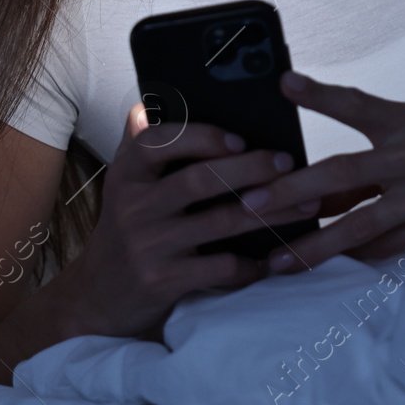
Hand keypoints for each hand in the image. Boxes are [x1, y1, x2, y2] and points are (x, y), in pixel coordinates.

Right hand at [56, 101, 322, 340]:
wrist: (98, 299)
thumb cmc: (128, 231)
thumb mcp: (125, 187)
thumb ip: (139, 147)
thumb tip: (146, 104)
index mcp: (127, 174)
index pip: (157, 141)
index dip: (202, 136)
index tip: (241, 138)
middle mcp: (133, 206)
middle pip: (199, 179)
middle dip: (251, 168)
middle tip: (288, 163)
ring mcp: (148, 245)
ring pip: (220, 221)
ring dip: (270, 212)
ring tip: (305, 205)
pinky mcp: (163, 281)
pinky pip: (221, 267)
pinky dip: (254, 263)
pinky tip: (277, 256)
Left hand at [243, 71, 404, 273]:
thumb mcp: (403, 121)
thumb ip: (357, 130)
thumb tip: (299, 137)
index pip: (357, 104)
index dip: (321, 95)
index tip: (286, 85)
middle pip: (347, 174)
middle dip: (294, 191)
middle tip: (252, 205)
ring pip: (363, 225)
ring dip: (317, 244)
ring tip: (278, 258)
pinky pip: (385, 248)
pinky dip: (352, 257)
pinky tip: (321, 267)